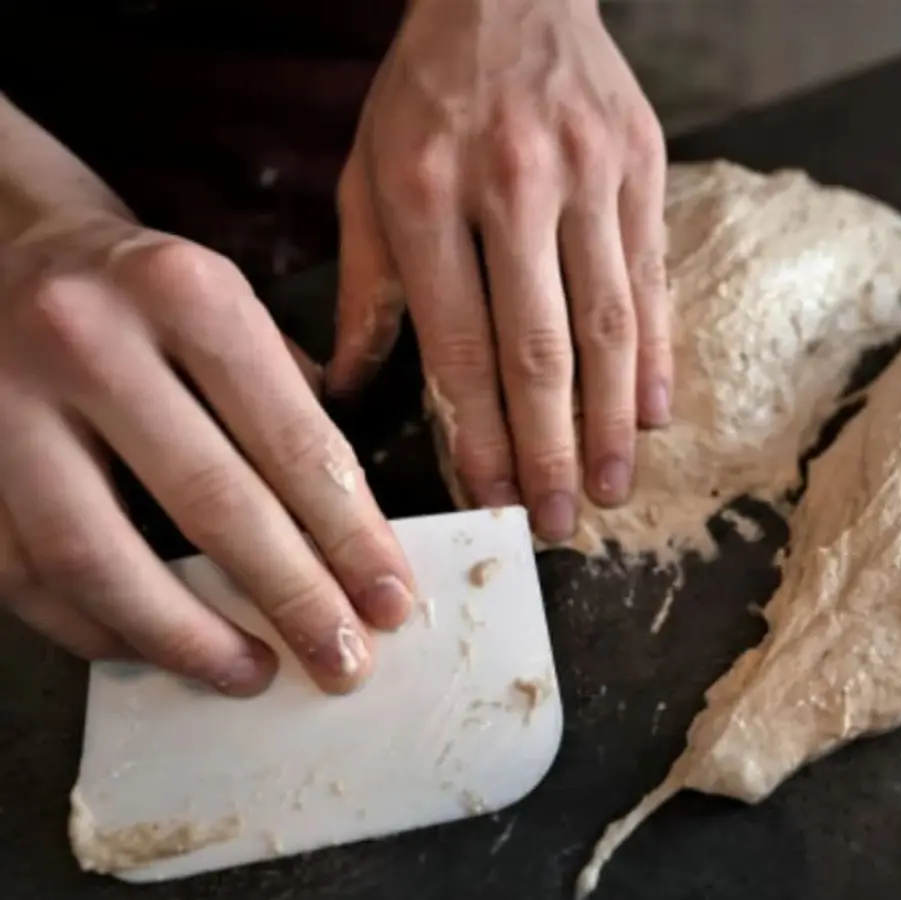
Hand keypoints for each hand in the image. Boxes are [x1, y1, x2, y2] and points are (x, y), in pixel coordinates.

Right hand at [0, 211, 414, 695]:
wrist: (2, 249)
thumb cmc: (143, 293)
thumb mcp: (226, 303)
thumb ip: (287, 401)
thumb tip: (348, 533)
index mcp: (186, 291)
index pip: (293, 439)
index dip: (351, 536)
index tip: (391, 600)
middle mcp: (90, 340)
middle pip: (211, 503)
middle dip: (292, 598)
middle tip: (343, 661)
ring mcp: (4, 404)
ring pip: (101, 558)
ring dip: (188, 638)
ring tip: (252, 675)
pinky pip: (27, 576)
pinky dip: (98, 628)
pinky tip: (156, 650)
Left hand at [329, 0, 672, 542]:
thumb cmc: (425, 91)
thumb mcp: (367, 174)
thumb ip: (365, 286)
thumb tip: (352, 389)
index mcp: (426, 194)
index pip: (460, 344)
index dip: (479, 435)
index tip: (491, 501)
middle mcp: (513, 187)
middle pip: (542, 348)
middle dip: (551, 449)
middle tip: (560, 522)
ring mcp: (589, 177)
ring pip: (609, 323)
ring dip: (613, 421)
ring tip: (614, 489)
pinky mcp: (643, 167)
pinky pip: (653, 277)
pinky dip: (656, 353)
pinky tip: (655, 414)